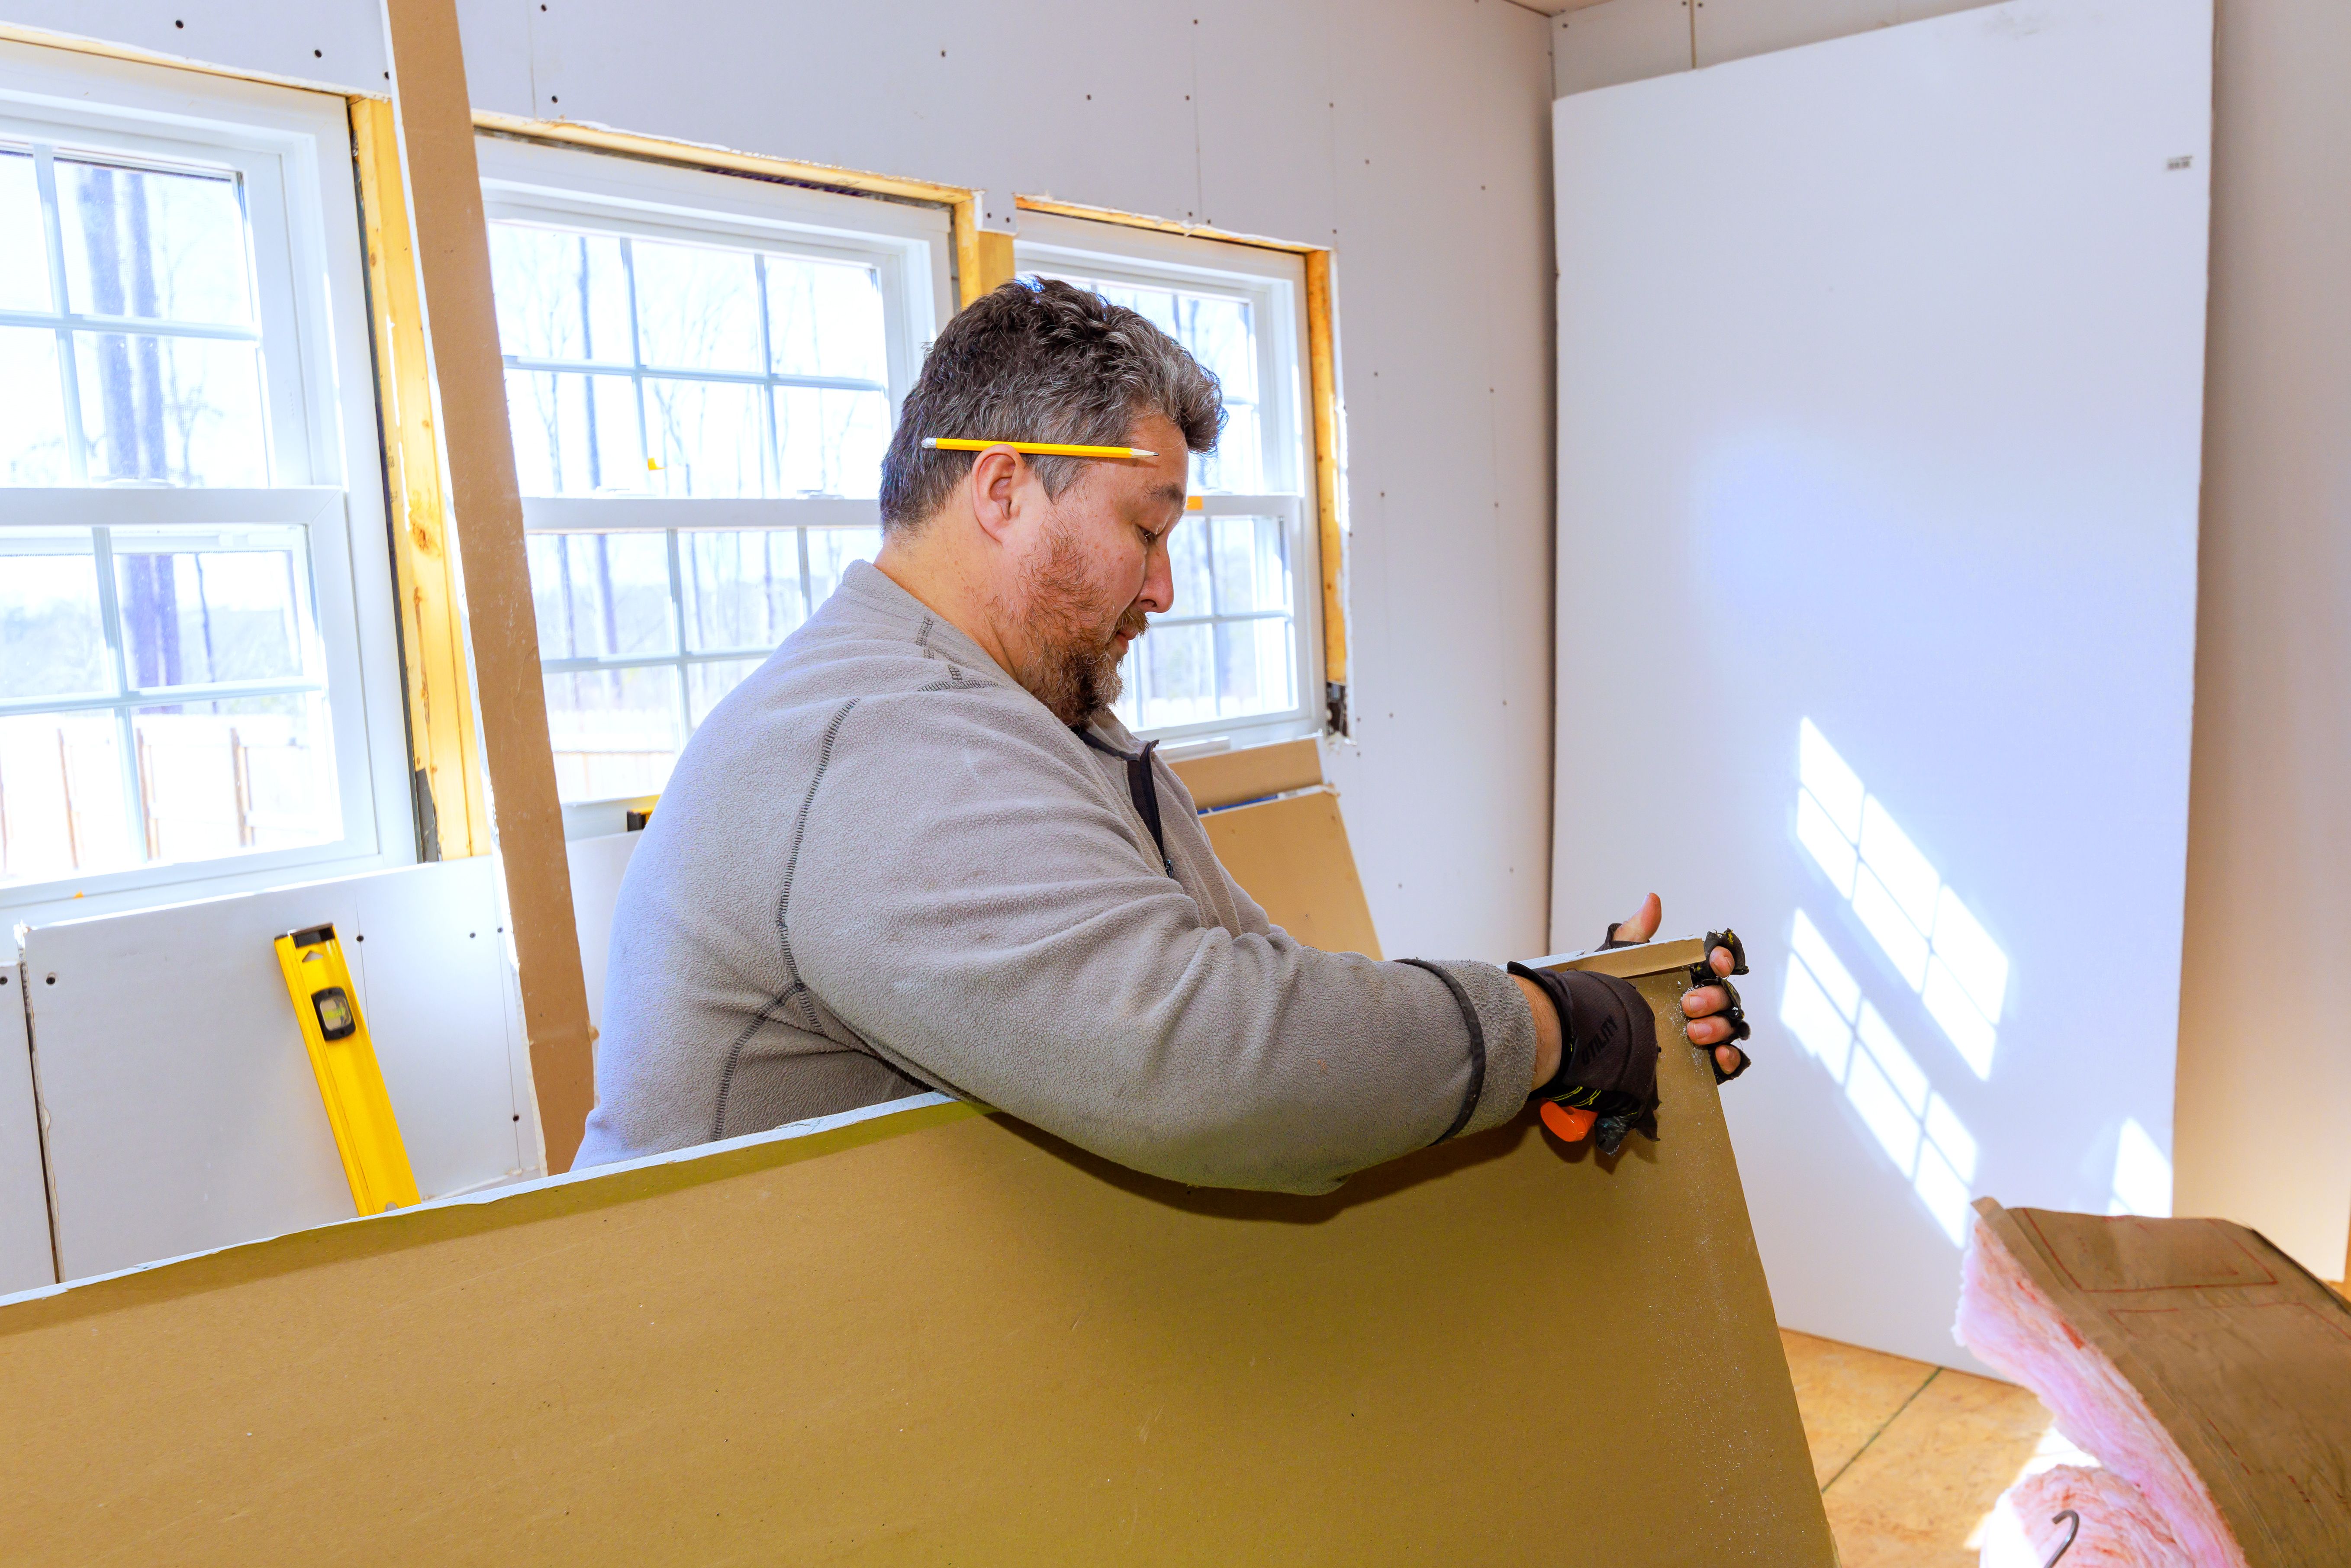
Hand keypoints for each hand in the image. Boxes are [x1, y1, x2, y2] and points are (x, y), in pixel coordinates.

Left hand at [1611, 894, 1746, 1078]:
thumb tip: (1652, 900)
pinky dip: (1729, 1057)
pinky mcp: (1701, 1060)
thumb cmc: (1607, 997)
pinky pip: (1728, 1060)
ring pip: (1730, 1025)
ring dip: (1719, 1027)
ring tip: (1695, 1032)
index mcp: (1685, 976)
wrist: (1588, 1038)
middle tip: (1688, 1005)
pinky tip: (1719, 1056)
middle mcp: (1699, 1003)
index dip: (1723, 959)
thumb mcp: (1618, 963)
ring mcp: (1703, 1031)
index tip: (1715, 961)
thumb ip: (1637, 932)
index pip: (1716, 963)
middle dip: (1713, 998)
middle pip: (1724, 995)